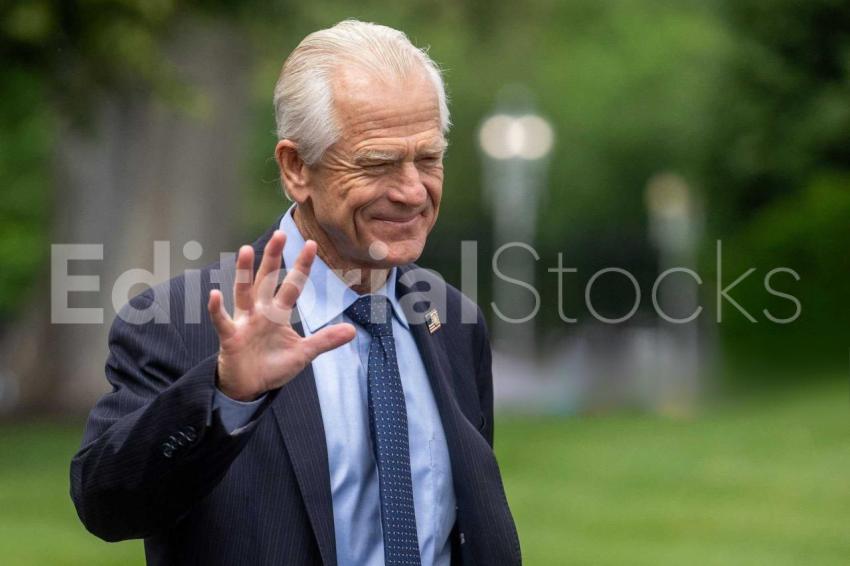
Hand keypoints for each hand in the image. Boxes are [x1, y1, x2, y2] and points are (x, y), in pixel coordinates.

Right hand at [207, 231, 355, 400]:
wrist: (250, 387)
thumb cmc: (274, 365)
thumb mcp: (303, 353)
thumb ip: (325, 340)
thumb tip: (352, 331)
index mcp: (278, 313)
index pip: (292, 285)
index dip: (301, 266)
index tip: (312, 244)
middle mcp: (260, 311)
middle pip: (266, 279)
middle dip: (273, 258)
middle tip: (280, 234)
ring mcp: (244, 322)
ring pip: (244, 292)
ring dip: (244, 272)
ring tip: (246, 250)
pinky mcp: (230, 337)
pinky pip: (222, 321)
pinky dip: (216, 309)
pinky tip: (214, 294)